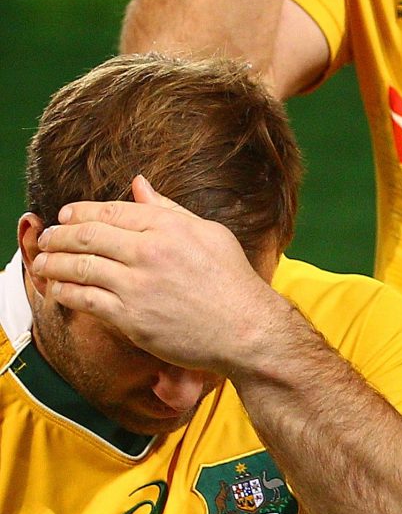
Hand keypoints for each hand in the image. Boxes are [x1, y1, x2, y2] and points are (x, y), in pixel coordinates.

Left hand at [31, 178, 294, 372]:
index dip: (81, 211)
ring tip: (41, 263)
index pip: (111, 211)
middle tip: (47, 238)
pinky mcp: (130, 316)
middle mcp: (150, 252)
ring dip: (52, 263)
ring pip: (78, 267)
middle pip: (87, 235)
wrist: (247, 329)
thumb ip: (170, 210)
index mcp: (169, 227)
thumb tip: (139, 184)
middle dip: (58, 235)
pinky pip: (84, 299)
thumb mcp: (209, 234)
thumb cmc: (232, 281)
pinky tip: (58, 289)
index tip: (66, 216)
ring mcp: (137, 285)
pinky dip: (64, 292)